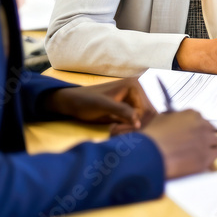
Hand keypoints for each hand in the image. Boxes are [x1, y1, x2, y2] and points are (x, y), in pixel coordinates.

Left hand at [42, 78, 157, 129]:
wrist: (72, 103)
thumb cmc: (86, 102)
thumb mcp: (103, 106)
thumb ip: (121, 111)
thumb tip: (138, 123)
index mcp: (134, 86)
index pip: (144, 110)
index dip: (133, 123)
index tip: (116, 130)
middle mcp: (136, 91)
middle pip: (143, 115)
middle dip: (130, 126)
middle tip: (113, 131)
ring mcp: (131, 99)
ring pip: (138, 120)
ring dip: (127, 128)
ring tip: (112, 130)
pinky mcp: (126, 107)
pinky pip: (132, 120)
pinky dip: (124, 127)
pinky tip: (113, 128)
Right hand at [136, 110, 216, 178]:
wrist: (149, 155)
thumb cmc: (152, 137)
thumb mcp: (161, 119)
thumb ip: (174, 118)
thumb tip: (176, 122)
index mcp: (192, 114)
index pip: (201, 120)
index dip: (197, 128)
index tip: (193, 134)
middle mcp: (201, 125)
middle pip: (211, 130)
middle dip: (205, 136)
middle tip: (197, 144)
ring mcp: (205, 141)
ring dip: (210, 145)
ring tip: (201, 152)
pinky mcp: (205, 157)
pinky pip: (216, 154)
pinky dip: (211, 156)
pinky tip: (204, 159)